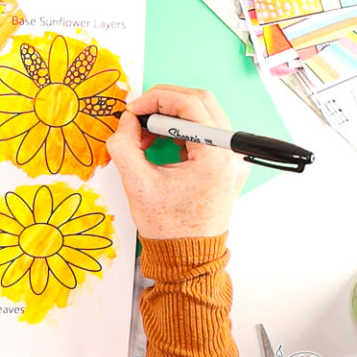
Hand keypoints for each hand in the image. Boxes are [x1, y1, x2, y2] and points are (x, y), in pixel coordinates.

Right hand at [106, 85, 248, 239]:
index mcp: (216, 155)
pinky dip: (179, 129)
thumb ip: (124, 144)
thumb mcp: (137, 182)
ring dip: (170, 116)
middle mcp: (231, 152)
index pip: (189, 103)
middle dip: (163, 103)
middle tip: (137, 115)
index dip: (155, 99)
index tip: (132, 110)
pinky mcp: (225, 163)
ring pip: (202, 114)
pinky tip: (159, 142)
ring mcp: (232, 157)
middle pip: (199, 102)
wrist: (187, 256)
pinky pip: (204, 131)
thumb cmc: (169, 227)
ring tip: (145, 135)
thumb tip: (125, 121)